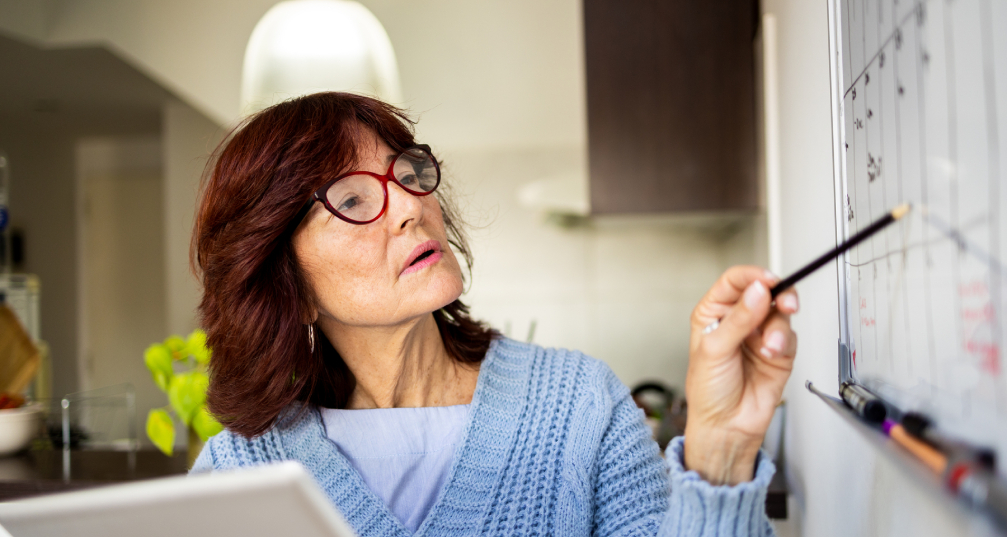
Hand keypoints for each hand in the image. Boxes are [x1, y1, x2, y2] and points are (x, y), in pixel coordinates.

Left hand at [683, 266, 798, 485]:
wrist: (726, 426)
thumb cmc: (708, 391)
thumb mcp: (715, 350)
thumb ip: (738, 319)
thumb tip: (757, 291)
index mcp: (714, 313)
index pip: (735, 281)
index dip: (752, 276)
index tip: (767, 280)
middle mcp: (738, 320)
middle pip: (764, 291)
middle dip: (778, 295)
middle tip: (786, 302)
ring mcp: (759, 334)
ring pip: (780, 313)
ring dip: (778, 328)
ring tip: (769, 347)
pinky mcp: (779, 350)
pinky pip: (790, 335)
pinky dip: (783, 343)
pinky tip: (771, 355)